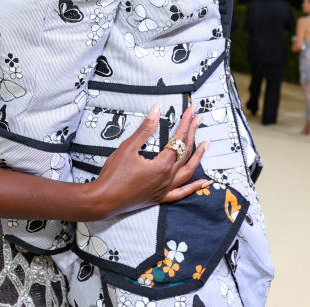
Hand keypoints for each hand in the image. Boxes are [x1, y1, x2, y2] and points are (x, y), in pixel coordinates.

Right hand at [88, 105, 209, 219]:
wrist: (103, 200)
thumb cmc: (113, 175)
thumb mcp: (128, 147)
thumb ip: (145, 129)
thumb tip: (156, 110)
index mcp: (162, 165)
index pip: (179, 140)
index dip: (185, 123)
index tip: (190, 111)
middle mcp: (167, 178)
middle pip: (185, 152)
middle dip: (193, 133)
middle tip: (198, 119)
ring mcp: (165, 189)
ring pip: (188, 171)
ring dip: (198, 156)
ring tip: (206, 143)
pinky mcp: (160, 197)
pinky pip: (181, 192)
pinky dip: (194, 187)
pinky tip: (204, 183)